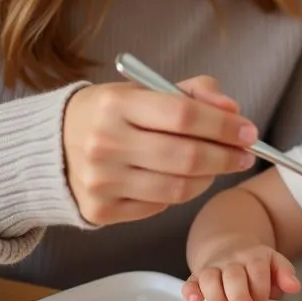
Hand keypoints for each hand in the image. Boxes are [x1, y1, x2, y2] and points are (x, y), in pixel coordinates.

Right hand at [63, 76, 258, 224]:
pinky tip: (181, 179)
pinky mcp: (99, 210)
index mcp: (116, 104)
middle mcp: (104, 143)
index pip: (184, 116)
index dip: (224, 126)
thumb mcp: (147, 90)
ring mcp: (100, 181)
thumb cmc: (114, 113)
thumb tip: (233, 112)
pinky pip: (159, 207)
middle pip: (186, 157)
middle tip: (245, 155)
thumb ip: (195, 93)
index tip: (249, 132)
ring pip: (178, 189)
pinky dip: (180, 194)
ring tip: (218, 166)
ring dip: (209, 178)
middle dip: (226, 157)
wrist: (52, 146)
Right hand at [183, 243, 300, 300]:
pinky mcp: (197, 276)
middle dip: (239, 297)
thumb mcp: (274, 263)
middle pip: (234, 276)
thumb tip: (295, 286)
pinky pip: (190, 282)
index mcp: (254, 257)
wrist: (228, 245)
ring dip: (216, 296)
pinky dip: (190, 292)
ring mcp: (213, 268)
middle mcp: (232, 261)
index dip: (261, 289)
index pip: (258, 271)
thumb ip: (285, 273)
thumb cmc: (255, 264)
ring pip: (210, 278)